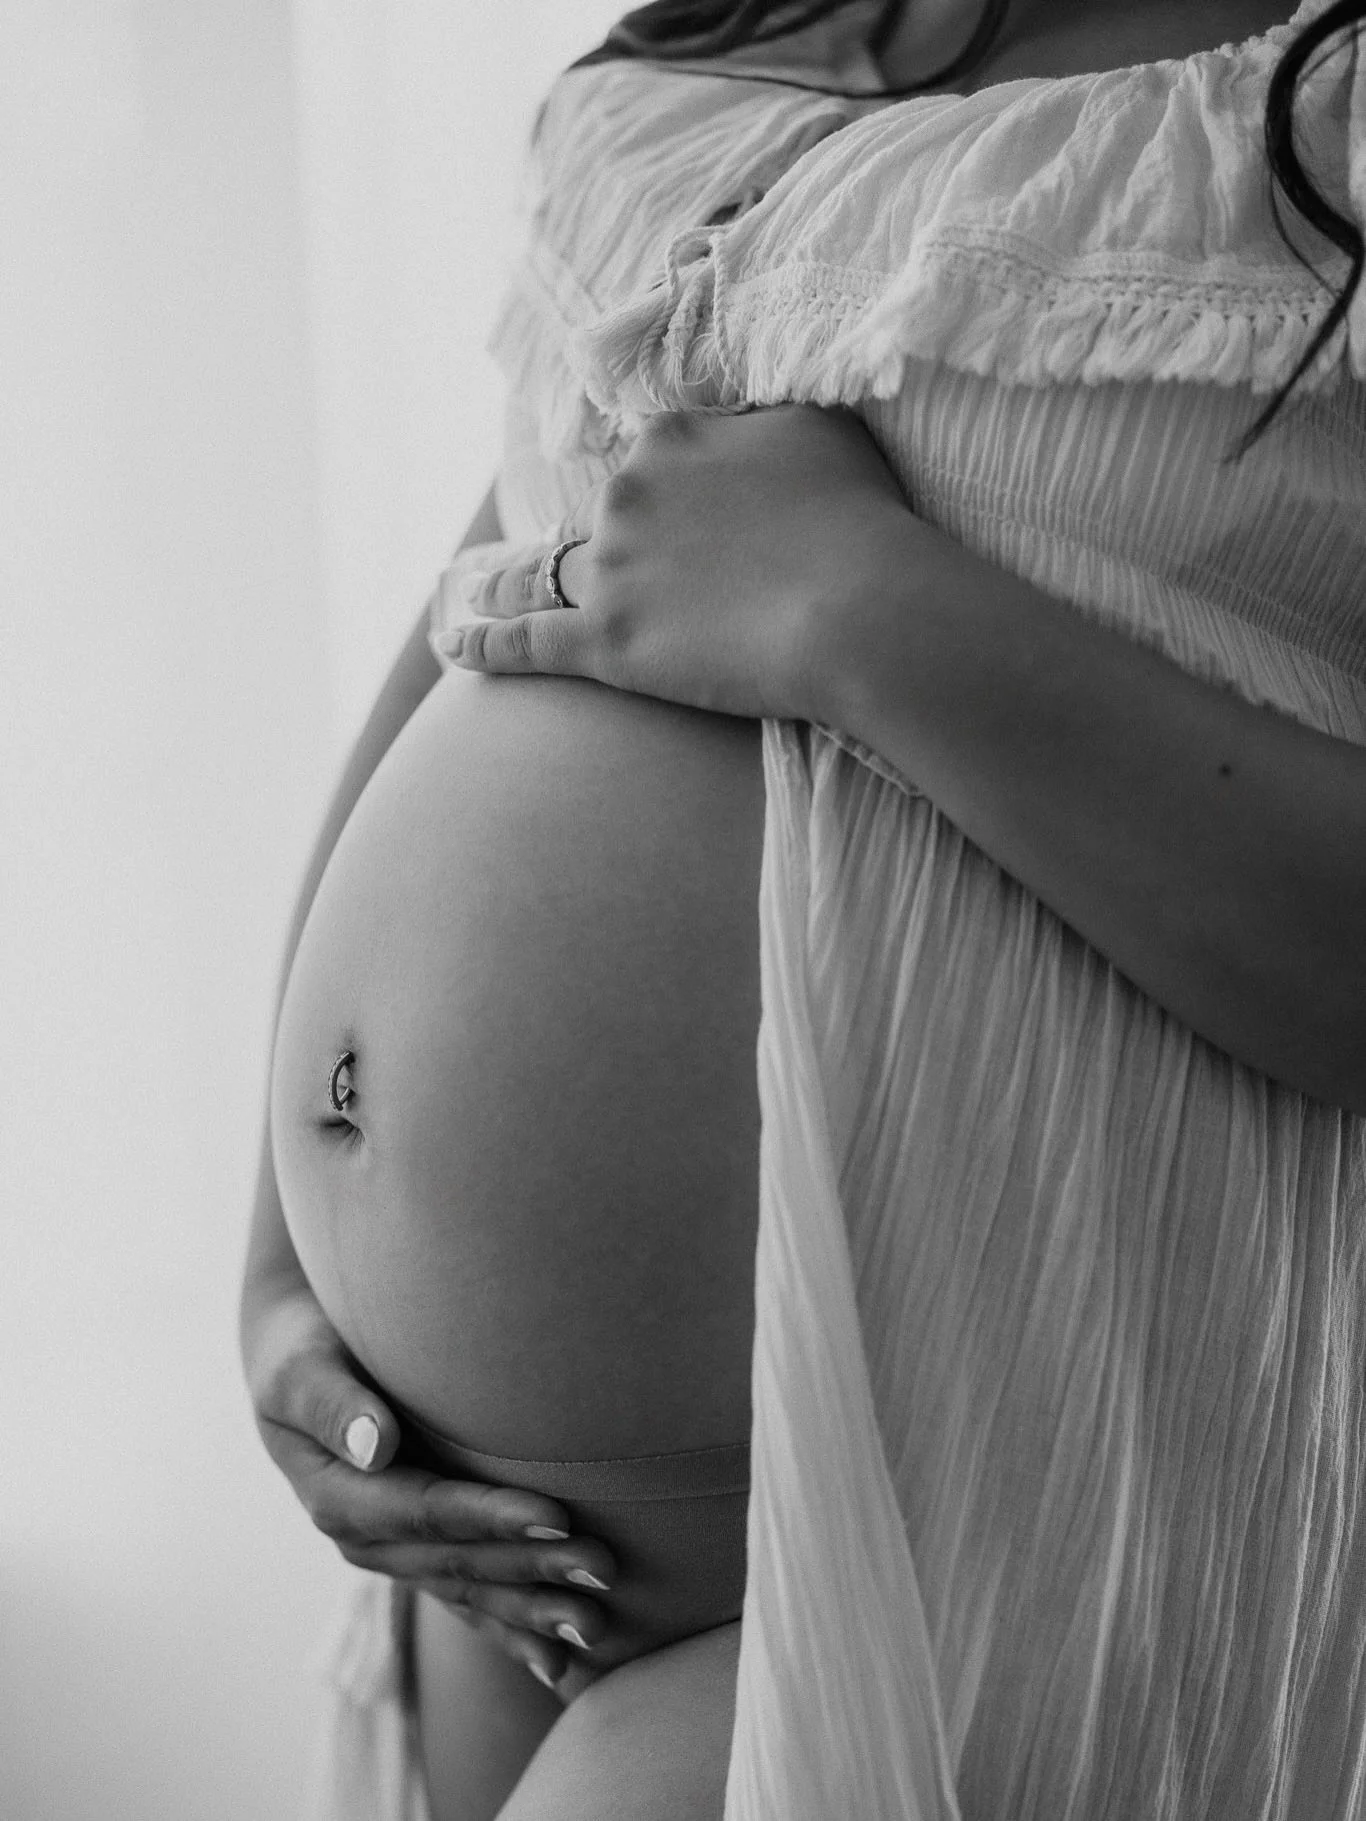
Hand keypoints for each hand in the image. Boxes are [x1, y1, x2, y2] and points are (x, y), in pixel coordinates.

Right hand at [242, 1275, 617, 1696]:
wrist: (297, 1368)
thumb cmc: (304, 1350)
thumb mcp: (301, 1370)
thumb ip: (333, 1405)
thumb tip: (377, 1444)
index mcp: (339, 1497)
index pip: (426, 1511)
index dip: (491, 1518)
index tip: (557, 1515)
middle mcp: (367, 1539)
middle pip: (459, 1560)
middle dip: (532, 1570)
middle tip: (603, 1568)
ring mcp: (394, 1555)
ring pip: (470, 1591)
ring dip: (533, 1611)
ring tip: (597, 1625)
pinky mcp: (419, 1554)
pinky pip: (467, 1600)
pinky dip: (511, 1630)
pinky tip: (558, 1665)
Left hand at [435, 403, 909, 722]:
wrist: (861, 607)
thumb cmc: (860, 519)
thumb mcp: (818, 429)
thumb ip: (764, 419)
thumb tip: (744, 416)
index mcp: (672, 438)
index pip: (653, 459)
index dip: (669, 492)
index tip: (680, 515)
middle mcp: (628, 492)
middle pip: (606, 517)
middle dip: (616, 542)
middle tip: (641, 576)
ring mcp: (611, 569)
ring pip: (545, 571)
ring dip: (508, 578)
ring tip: (480, 586)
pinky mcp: (606, 643)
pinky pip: (523, 641)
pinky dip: (482, 643)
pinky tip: (451, 645)